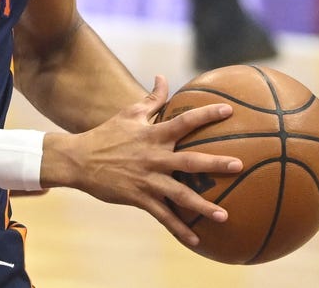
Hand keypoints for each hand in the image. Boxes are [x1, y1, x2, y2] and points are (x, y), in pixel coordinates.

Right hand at [41, 75, 240, 246]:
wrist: (78, 160)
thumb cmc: (106, 135)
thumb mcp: (128, 114)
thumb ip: (151, 99)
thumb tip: (163, 78)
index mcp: (152, 135)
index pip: (184, 121)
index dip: (206, 114)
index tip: (229, 110)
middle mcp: (154, 157)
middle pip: (189, 161)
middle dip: (215, 163)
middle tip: (239, 165)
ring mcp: (147, 179)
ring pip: (180, 194)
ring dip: (203, 206)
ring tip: (224, 216)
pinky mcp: (140, 198)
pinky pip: (164, 216)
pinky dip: (180, 229)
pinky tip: (196, 241)